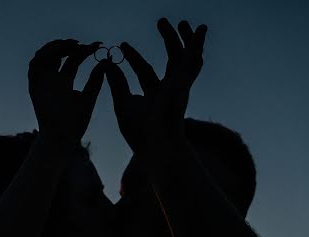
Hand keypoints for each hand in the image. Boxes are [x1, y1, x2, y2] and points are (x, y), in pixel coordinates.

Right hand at [28, 39, 107, 148]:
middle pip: (58, 54)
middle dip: (69, 45)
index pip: (73, 59)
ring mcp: (42, 81)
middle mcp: (53, 79)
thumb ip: (95, 80)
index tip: (98, 45)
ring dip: (56, 46)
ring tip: (72, 46)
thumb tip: (106, 62)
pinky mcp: (34, 86)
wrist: (61, 137)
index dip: (84, 50)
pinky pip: (34, 64)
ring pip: (44, 55)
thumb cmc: (75, 123)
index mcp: (65, 82)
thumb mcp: (89, 97)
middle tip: (83, 45)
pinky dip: (44, 55)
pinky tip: (59, 52)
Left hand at [103, 18, 206, 153]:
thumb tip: (107, 63)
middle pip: (171, 60)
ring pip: (187, 57)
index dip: (134, 57)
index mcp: (155, 96)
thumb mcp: (123, 102)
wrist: (155, 142)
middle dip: (168, 40)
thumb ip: (117, 82)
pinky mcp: (185, 81)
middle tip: (161, 21)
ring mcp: (180, 86)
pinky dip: (197, 44)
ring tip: (184, 22)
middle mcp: (170, 89)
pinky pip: (194, 59)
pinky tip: (200, 30)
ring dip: (186, 39)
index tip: (122, 45)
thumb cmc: (140, 131)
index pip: (145, 71)